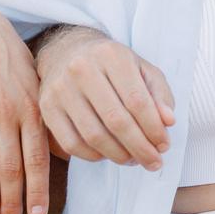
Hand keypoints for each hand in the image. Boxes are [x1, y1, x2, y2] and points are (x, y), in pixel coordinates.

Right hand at [37, 27, 174, 169]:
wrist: (67, 51)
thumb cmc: (112, 65)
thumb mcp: (141, 69)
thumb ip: (159, 94)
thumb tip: (168, 122)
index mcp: (111, 55)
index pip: (137, 100)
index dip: (153, 128)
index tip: (164, 146)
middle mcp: (82, 69)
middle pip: (116, 120)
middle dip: (140, 147)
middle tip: (154, 162)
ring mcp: (61, 88)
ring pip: (94, 135)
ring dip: (118, 155)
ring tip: (134, 160)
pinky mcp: (46, 107)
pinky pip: (72, 143)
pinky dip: (94, 156)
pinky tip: (108, 155)